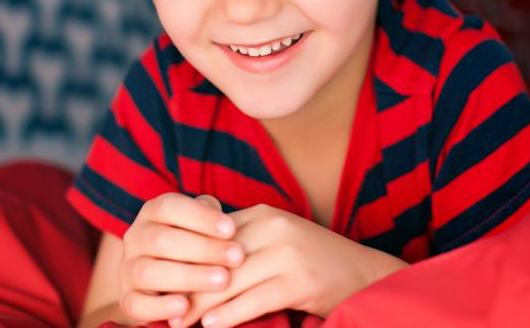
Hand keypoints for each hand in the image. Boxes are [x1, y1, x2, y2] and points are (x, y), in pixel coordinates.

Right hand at [117, 193, 245, 325]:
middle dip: (202, 249)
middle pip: (161, 240)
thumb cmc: (191, 242)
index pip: (170, 207)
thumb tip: (226, 225)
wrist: (158, 277)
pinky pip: (138, 304)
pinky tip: (186, 306)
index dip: (201, 217)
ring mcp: (127, 269)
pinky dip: (161, 307)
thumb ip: (209, 216)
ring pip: (149, 272)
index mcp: (152, 212)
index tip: (231, 229)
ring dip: (188, 277)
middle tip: (236, 257)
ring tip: (222, 281)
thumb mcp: (198, 223)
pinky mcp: (127, 299)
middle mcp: (135, 237)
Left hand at [174, 204, 408, 327]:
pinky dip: (229, 315)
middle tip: (167, 309)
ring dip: (202, 306)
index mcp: (264, 213)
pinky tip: (211, 326)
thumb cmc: (312, 261)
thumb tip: (196, 262)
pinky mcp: (299, 280)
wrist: (363, 274)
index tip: (166, 282)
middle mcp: (274, 227)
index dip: (188, 261)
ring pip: (232, 281)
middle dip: (189, 286)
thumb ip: (243, 242)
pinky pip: (254, 300)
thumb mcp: (277, 240)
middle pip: (218, 259)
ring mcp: (288, 253)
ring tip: (180, 323)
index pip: (213, 236)